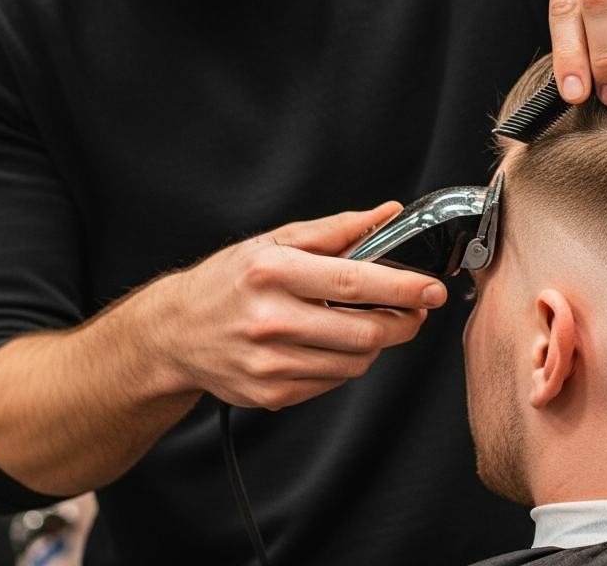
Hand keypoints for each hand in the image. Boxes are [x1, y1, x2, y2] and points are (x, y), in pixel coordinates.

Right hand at [144, 203, 446, 409]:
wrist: (174, 333)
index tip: (432, 288)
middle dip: (403, 321)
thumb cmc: (228, 281)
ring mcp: (270, 363)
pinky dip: (346, 361)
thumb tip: (387, 214)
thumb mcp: (276, 241)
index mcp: (273, 272)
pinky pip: (333, 380)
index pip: (354, 282)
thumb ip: (337, 229)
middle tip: (415, 308)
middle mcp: (270, 320)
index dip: (402, 287)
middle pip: (364, 331)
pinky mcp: (272, 393)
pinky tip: (333, 342)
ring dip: (376, 342)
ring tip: (370, 320)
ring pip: (355, 361)